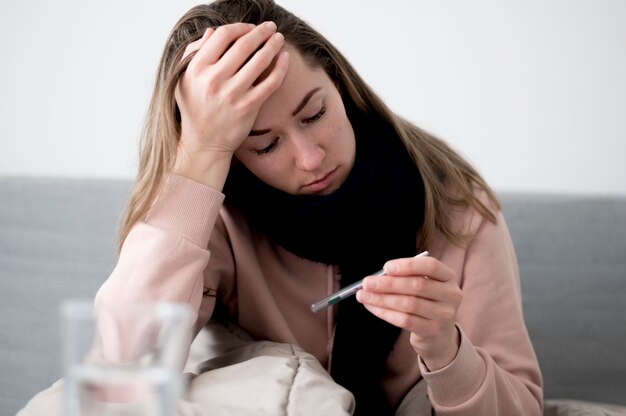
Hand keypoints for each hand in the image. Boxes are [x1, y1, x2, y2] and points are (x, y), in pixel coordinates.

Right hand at [173, 22, 289, 185]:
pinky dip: (281, 67)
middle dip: (261, 32)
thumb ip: (194, 53)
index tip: (250, 28)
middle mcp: (214, 80)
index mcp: (197, 68)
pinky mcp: (248, 107)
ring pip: (260, 60)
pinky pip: (270, 81)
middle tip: (270, 28)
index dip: (240, 27)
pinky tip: (285, 58)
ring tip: (279, 39)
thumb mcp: (184, 79)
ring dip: (273, 45)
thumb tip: (212, 32)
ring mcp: (232, 94)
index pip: (223, 36)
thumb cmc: (194, 109)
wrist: (203, 143)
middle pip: (244, 45)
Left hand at [356, 255, 462, 370]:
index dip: (407, 265)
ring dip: (382, 299)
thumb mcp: (423, 286)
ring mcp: (444, 315)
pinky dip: (385, 313)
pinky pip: (405, 320)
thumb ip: (405, 278)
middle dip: (388, 284)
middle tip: (366, 283)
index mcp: (448, 277)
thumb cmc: (425, 302)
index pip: (430, 266)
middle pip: (417, 285)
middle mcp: (451, 294)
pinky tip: (373, 307)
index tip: (386, 267)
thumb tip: (377, 277)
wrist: (439, 335)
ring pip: (408, 304)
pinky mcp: (432, 331)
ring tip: (364, 296)